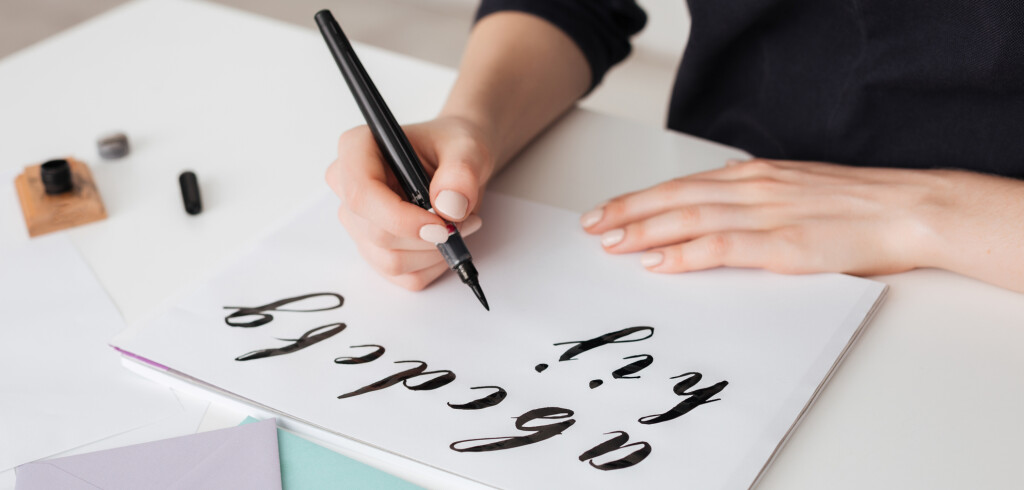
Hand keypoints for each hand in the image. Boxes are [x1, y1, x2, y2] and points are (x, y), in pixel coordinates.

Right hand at [326, 116, 493, 289]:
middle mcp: (348, 188)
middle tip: (463, 220)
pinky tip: (446, 241)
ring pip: (390, 261)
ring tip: (460, 225)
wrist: (457, 162)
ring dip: (434, 253)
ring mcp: (358, 223)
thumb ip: (461, 172)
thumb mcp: (468, 148)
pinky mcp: (373, 250)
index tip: (441, 225)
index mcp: (357, 150)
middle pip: (377, 234)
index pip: (361, 195)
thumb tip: (449, 207)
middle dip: (428, 238)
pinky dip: (433, 266)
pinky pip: (403, 276)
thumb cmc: (452, 147)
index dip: (400, 218)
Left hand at [581, 158, 1023, 290]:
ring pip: (689, 218)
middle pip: (674, 198)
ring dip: (644, 232)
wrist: (909, 208)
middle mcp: (752, 189)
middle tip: (592, 227)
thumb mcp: (793, 193)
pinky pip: (723, 246)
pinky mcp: (784, 243)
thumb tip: (715, 219)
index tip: (608, 210)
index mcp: (754, 177)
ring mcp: (766, 214)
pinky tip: (659, 263)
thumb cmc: (855, 206)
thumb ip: (753, 204)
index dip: (639, 199)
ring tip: (610, 243)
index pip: (682, 186)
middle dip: (627, 213)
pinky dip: (686, 254)